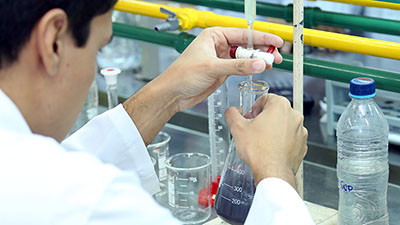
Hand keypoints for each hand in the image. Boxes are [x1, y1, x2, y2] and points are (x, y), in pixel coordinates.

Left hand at [123, 28, 282, 144]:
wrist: (172, 94)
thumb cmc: (182, 75)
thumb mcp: (212, 68)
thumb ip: (237, 66)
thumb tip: (259, 63)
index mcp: (214, 35)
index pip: (243, 33)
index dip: (262, 38)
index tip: (276, 41)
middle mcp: (219, 45)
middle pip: (246, 44)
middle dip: (262, 50)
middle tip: (277, 56)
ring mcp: (221, 58)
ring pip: (245, 57)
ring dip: (258, 60)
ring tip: (272, 64)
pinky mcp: (222, 71)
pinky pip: (241, 68)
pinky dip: (251, 69)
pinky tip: (260, 70)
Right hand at [225, 94, 307, 188]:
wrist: (272, 173)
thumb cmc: (258, 151)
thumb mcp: (237, 128)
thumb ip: (232, 114)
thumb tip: (231, 111)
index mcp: (280, 106)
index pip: (266, 98)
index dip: (254, 107)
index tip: (250, 117)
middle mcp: (294, 116)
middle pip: (276, 111)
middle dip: (264, 119)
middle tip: (254, 130)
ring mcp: (300, 131)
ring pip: (284, 125)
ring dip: (274, 130)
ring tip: (262, 142)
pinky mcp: (302, 145)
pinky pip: (291, 139)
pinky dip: (282, 142)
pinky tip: (271, 150)